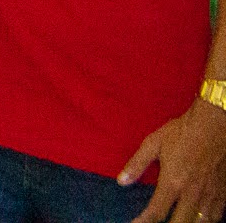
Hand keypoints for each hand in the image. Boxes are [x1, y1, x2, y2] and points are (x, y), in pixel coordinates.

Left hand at [121, 98, 225, 222]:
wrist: (214, 124)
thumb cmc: (182, 132)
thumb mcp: (153, 144)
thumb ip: (136, 164)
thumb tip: (121, 181)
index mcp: (173, 182)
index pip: (156, 212)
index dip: (143, 222)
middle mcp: (192, 193)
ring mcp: (210, 195)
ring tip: (176, 221)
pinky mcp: (223, 193)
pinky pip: (216, 215)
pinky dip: (206, 221)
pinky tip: (199, 219)